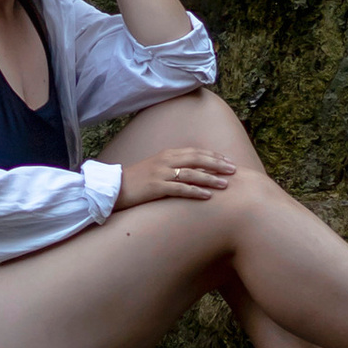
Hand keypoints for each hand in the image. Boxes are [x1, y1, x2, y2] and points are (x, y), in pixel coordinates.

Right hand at [117, 146, 236, 207]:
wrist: (114, 188)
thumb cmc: (136, 181)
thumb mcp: (156, 168)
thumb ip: (173, 167)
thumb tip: (193, 172)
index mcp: (167, 154)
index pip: (195, 152)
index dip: (213, 156)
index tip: (228, 161)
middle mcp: (165, 161)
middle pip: (197, 159)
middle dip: (217, 164)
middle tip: (233, 170)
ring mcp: (161, 173)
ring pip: (192, 174)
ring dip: (210, 178)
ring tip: (225, 184)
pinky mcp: (156, 187)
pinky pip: (180, 189)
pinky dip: (195, 191)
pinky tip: (207, 196)